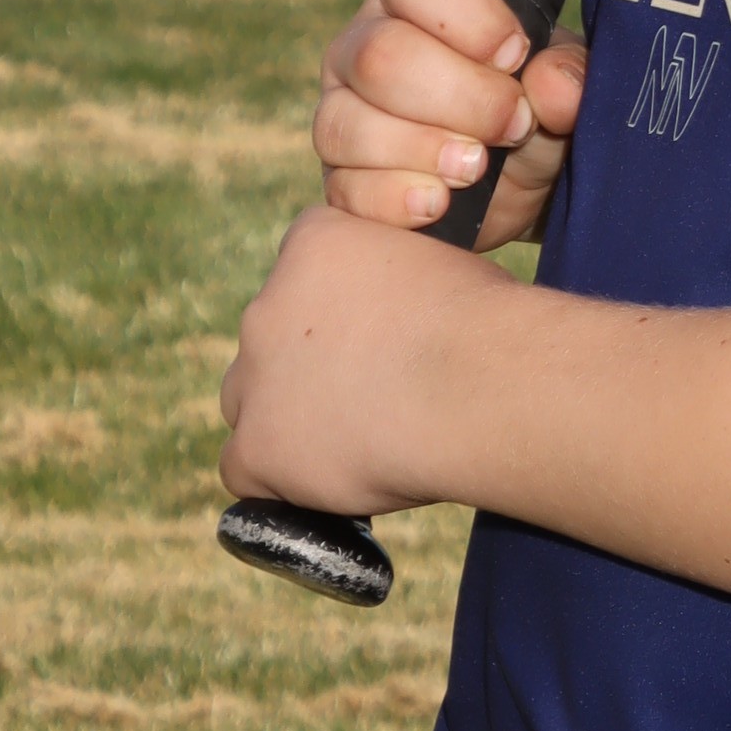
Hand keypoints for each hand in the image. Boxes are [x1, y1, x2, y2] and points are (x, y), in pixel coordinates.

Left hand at [219, 200, 489, 514]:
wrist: (483, 387)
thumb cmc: (487, 325)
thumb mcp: (441, 265)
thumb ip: (396, 280)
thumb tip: (405, 311)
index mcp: (313, 243)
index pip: (300, 277)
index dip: (338, 316)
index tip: (377, 341)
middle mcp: (267, 303)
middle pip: (268, 340)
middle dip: (309, 366)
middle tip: (372, 396)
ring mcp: (255, 377)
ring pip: (248, 403)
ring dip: (287, 421)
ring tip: (356, 444)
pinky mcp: (257, 449)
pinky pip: (244, 471)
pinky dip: (280, 483)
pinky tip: (329, 487)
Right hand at [312, 0, 587, 246]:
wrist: (524, 190)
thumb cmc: (539, 113)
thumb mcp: (568, 89)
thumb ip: (571, 76)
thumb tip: (555, 86)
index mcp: (419, 0)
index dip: (473, 17)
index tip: (516, 58)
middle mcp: (364, 45)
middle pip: (380, 55)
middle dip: (461, 99)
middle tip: (512, 126)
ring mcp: (341, 112)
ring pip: (349, 125)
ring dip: (426, 152)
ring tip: (477, 170)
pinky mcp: (337, 179)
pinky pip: (345, 190)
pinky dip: (397, 201)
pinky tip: (438, 204)